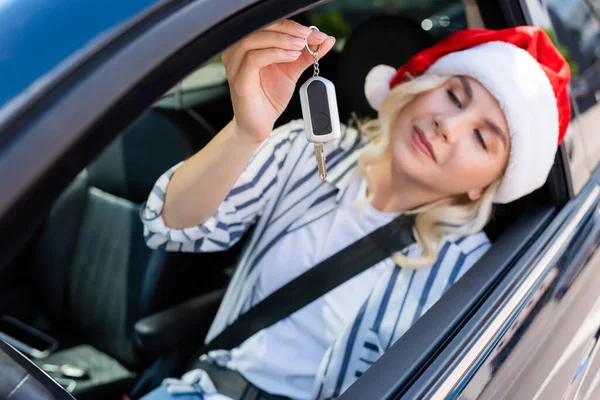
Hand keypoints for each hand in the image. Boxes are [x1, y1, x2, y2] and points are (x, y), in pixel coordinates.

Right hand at [222, 19, 335, 142]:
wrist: (258, 125)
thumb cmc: (269, 97)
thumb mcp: (291, 71)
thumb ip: (306, 54)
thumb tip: (326, 39)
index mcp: (249, 46)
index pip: (268, 25)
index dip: (291, 25)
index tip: (313, 32)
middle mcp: (238, 52)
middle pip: (259, 27)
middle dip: (288, 29)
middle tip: (308, 35)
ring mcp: (236, 66)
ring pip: (253, 40)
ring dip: (281, 40)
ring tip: (301, 46)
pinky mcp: (239, 81)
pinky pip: (253, 59)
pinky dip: (274, 54)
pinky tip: (291, 57)